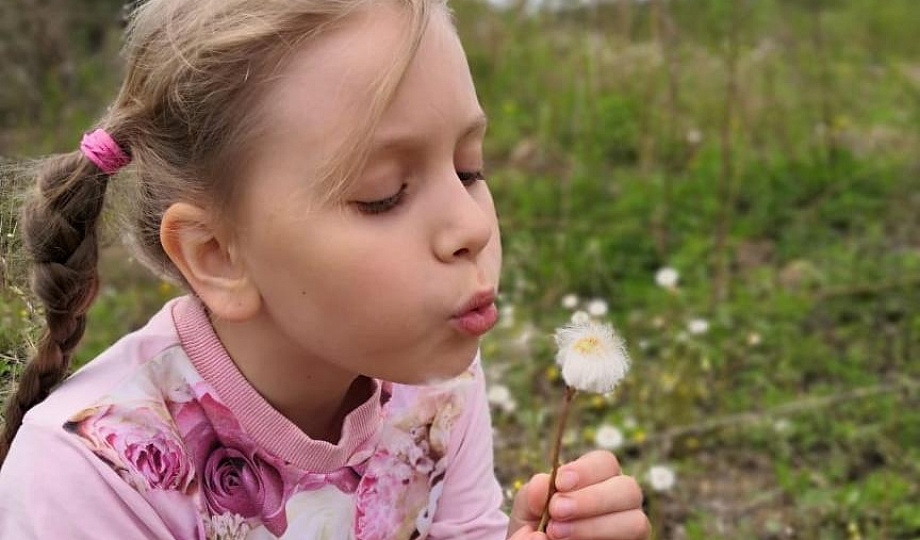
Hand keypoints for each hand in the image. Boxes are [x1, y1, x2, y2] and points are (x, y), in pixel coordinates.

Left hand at [506, 450, 648, 539]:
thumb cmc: (535, 525)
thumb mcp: (527, 509)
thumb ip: (532, 495)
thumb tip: (542, 488)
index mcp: (598, 479)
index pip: (606, 462)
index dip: (586, 470)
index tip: (560, 483)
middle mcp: (620, 501)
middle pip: (628, 488)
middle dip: (593, 499)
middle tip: (557, 511)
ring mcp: (628, 527)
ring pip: (636, 521)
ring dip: (595, 526)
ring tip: (557, 533)